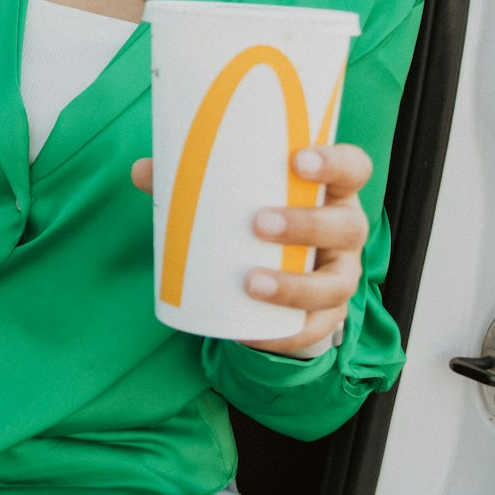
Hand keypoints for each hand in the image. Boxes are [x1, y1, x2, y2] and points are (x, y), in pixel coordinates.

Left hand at [130, 143, 371, 354]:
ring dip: (295, 285)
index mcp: (330, 190)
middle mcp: (345, 231)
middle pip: (346, 226)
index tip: (298, 160)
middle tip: (259, 223)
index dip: (335, 162)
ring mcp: (340, 275)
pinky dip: (285, 334)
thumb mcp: (236, 196)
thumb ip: (192, 180)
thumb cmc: (257, 216)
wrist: (277, 272)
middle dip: (306, 224)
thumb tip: (142, 171)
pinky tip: (255, 333)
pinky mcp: (326, 315)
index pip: (352, 168)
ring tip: (250, 282)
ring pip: (335, 283)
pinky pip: (315, 329)